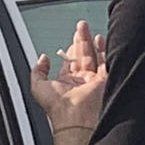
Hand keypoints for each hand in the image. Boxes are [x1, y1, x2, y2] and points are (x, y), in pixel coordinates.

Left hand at [29, 20, 106, 144]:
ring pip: (94, 57)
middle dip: (81, 40)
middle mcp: (82, 81)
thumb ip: (37, 71)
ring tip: (88, 29)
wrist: (74, 118)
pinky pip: (106, 63)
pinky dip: (104, 50)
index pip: (71, 62)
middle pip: (83, 55)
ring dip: (91, 42)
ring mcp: (94, 81)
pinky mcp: (104, 81)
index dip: (71, 49)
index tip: (72, 37)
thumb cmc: (57, 108)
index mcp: (67, 83)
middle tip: (81, 26)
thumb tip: (42, 58)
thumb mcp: (38, 87)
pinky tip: (100, 39)